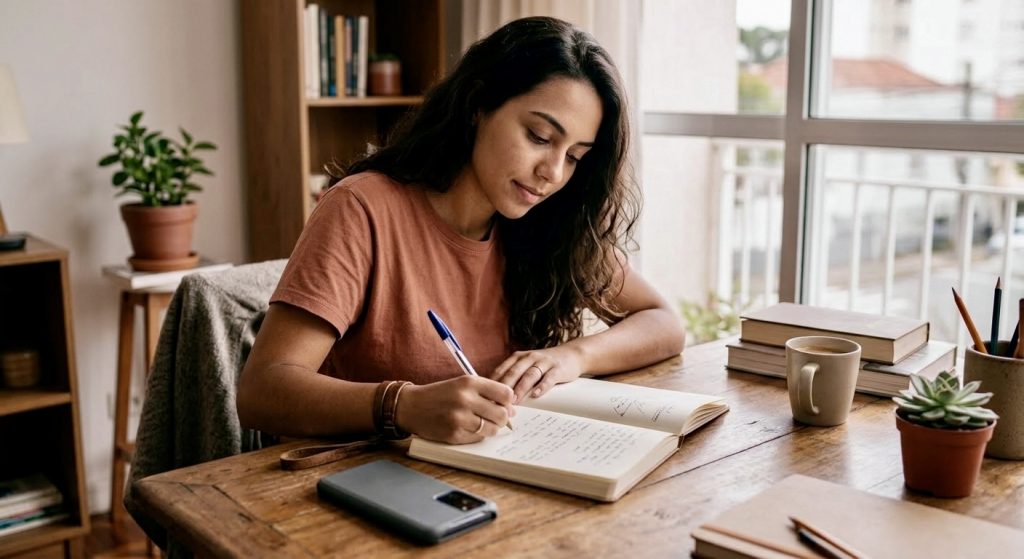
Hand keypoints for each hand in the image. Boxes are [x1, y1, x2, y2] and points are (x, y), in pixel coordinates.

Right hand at [394, 376, 514, 443]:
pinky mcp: (454, 434)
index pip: (505, 394)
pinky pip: (479, 438)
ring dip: (491, 428)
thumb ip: (487, 392)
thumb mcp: (462, 384)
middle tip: (495, 417)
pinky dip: (478, 435)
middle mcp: (465, 399)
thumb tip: (512, 408)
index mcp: (469, 382)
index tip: (504, 404)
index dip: (509, 401)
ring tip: (482, 423)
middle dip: (503, 418)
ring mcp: (459, 418)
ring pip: (493, 429)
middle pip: (502, 414)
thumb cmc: (440, 394)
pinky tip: (469, 428)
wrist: (411, 406)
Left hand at [491, 345, 584, 402]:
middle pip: (514, 372)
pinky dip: (542, 386)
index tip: (486, 398)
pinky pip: (549, 377)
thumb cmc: (544, 365)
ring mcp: (544, 362)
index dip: (493, 384)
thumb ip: (512, 376)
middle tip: (497, 402)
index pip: (502, 370)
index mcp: (518, 357)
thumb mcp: (526, 365)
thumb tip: (493, 396)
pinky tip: (536, 395)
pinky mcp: (557, 369)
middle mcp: (529, 357)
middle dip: (504, 388)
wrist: (571, 355)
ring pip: (530, 375)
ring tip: (514, 401)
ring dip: (521, 388)